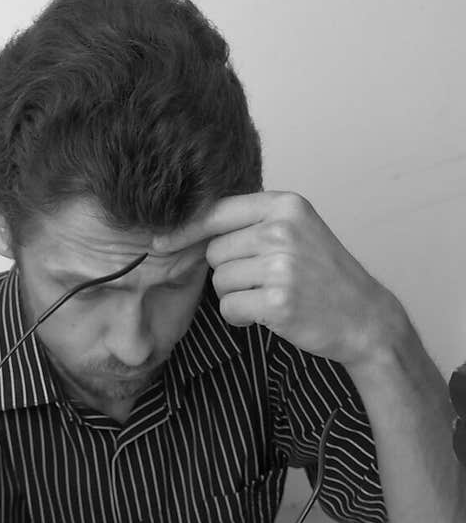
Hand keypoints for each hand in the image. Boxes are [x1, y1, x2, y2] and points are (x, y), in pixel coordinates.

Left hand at [157, 192, 398, 369]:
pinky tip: (267, 314)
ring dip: (235, 295)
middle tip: (260, 280)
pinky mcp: (277, 302)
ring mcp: (280, 266)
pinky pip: (229, 309)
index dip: (185, 230)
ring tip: (268, 296)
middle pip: (214, 251)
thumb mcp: (296, 229)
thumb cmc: (323, 274)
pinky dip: (240, 317)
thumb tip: (186, 228)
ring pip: (219, 282)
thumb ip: (252, 222)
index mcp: (285, 205)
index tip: (160, 243)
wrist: (362, 315)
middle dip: (227, 271)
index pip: (217, 212)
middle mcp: (282, 230)